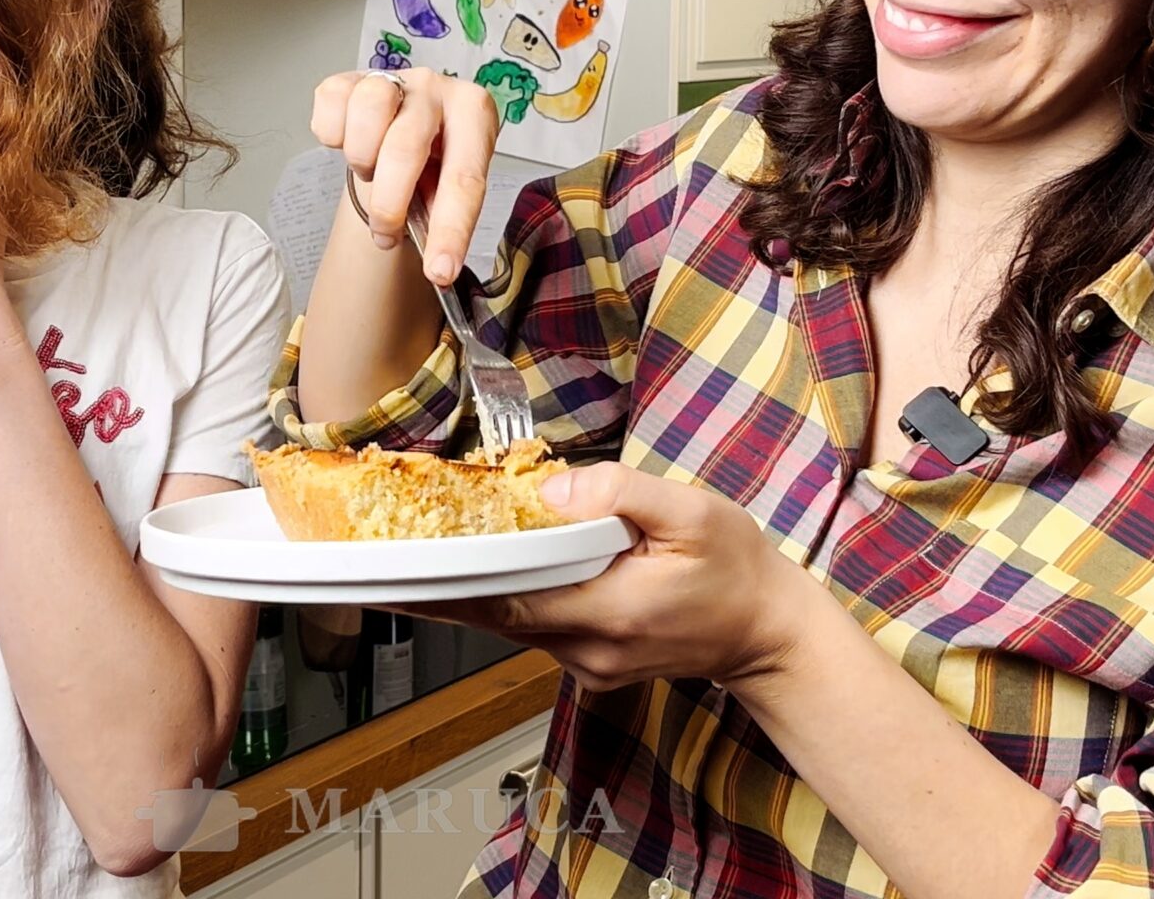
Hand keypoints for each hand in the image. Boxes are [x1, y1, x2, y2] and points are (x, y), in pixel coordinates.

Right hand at [309, 68, 499, 283]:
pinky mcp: (350, 78)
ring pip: (367, 115)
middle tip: (386, 234)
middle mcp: (437, 86)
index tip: (439, 273)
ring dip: (363, 160)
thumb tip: (438, 268)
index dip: (450, 231)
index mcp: (475, 112)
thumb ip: (444, 217)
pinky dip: (334, 134)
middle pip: (405, 149)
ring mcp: (392, 77)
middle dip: (389, 205)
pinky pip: (330, 106)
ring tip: (372, 171)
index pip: (464, 179)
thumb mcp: (449, 186)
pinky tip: (349, 142)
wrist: (403, 126)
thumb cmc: (431, 160)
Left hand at [397, 464, 819, 692]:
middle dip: (444, 584)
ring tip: (423, 553)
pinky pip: (535, 630)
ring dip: (473, 591)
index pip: (509, 600)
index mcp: (610, 612)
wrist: (767, 633)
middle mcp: (589, 650)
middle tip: (386, 555)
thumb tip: (553, 488)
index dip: (451, 583)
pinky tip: (488, 570)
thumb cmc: (737, 569)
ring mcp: (588, 666)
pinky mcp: (590, 665)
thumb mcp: (694, 513)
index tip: (401, 567)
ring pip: (511, 625)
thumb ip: (621, 493)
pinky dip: (508, 599)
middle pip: (496, 615)